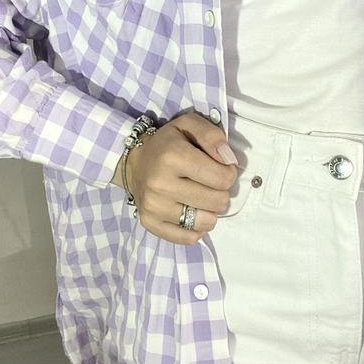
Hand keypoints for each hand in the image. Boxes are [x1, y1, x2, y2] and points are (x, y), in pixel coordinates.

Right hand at [115, 112, 237, 244]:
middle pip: (217, 202)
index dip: (228, 173)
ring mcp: (153, 206)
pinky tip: (193, 214)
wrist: (134, 161)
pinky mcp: (149, 223)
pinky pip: (187, 238)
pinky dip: (196, 229)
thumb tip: (229, 161)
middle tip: (210, 184)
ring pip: (204, 222)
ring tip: (202, 198)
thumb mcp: (190, 125)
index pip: (222, 178)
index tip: (221, 168)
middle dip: (221, 193)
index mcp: (173, 156)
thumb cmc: (168, 142)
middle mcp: (160, 183)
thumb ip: (213, 136)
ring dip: (210, 211)